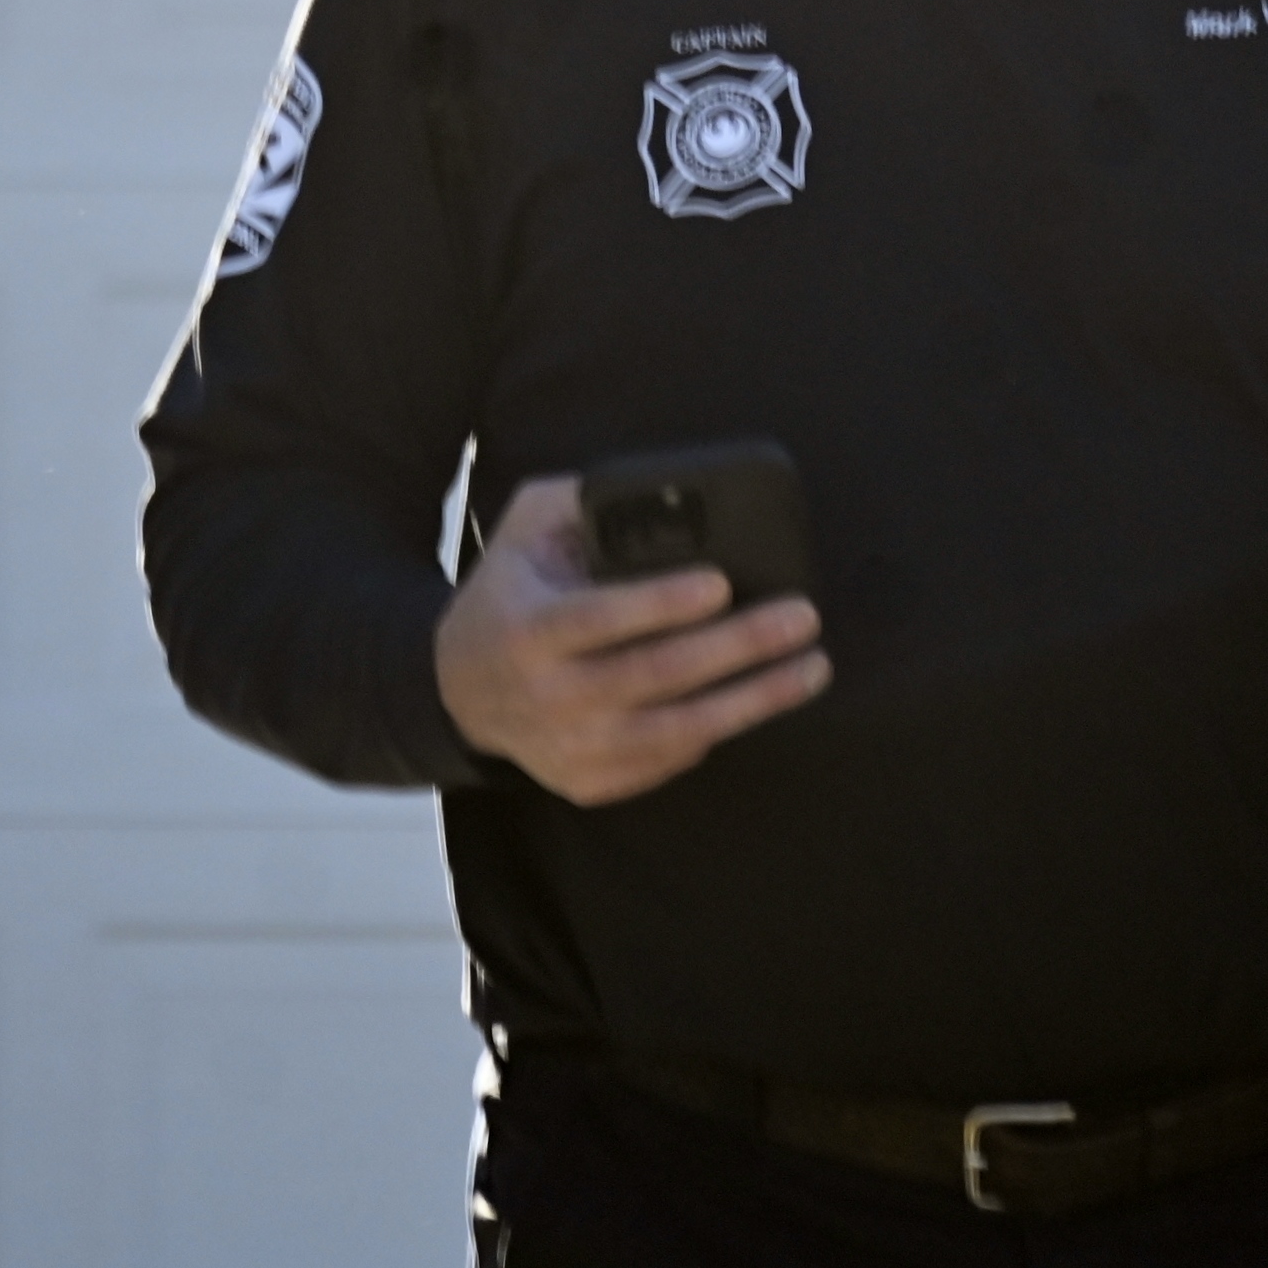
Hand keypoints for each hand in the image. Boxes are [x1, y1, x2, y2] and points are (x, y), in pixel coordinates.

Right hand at [433, 474, 830, 804]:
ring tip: (811, 667)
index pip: (601, 618)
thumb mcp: (524, 529)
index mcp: (527, 628)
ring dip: (754, 699)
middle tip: (802, 617)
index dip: (662, 604)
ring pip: (677, 731)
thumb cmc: (508, 594)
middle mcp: (547, 697)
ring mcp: (569, 748)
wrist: (456, 690)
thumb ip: (581, 500)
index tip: (722, 583)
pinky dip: (718, 733)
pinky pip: (668, 762)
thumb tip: (663, 485)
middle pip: (656, 675)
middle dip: (740, 646)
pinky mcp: (589, 782)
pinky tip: (761, 699)